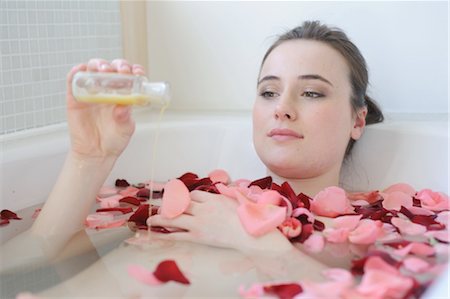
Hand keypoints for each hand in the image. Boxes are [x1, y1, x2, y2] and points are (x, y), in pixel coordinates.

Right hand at [66, 58, 144, 159]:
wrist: (96, 153)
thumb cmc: (113, 140)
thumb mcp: (125, 129)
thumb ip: (125, 118)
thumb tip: (124, 106)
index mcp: (123, 95)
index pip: (129, 76)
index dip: (133, 70)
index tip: (137, 72)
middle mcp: (108, 90)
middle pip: (112, 68)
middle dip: (118, 65)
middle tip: (121, 71)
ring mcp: (91, 92)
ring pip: (93, 69)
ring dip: (99, 64)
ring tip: (104, 70)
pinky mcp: (75, 97)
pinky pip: (74, 80)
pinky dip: (77, 72)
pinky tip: (81, 70)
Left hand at [148, 191, 293, 253]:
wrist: (248, 233)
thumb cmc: (245, 218)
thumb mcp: (233, 201)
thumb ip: (221, 197)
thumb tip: (217, 194)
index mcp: (212, 199)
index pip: (193, 195)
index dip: (184, 197)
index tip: (179, 198)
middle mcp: (202, 208)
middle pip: (180, 203)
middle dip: (168, 204)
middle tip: (160, 206)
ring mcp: (198, 222)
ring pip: (174, 217)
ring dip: (160, 217)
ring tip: (151, 218)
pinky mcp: (197, 236)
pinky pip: (178, 235)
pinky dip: (165, 234)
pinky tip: (157, 233)